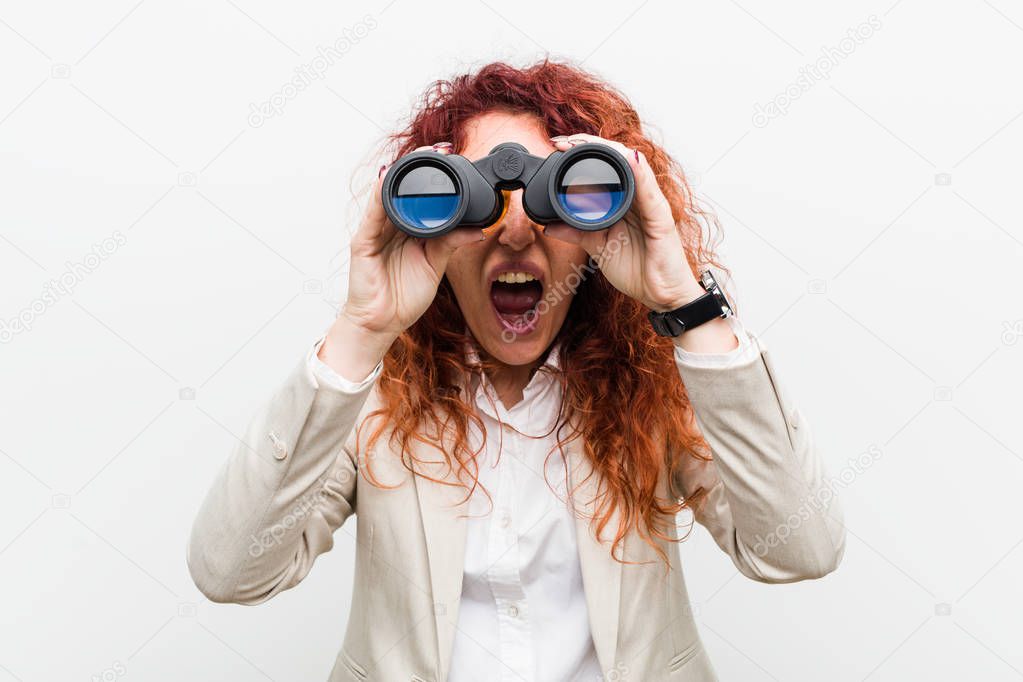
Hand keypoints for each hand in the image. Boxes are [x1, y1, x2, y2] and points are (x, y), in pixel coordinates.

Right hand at [319, 143, 482, 380]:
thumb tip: (478, 230)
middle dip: (420, 165)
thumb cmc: (404, 295)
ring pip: (388, 194)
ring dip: (402, 172)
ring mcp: (375, 231)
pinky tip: (387, 181)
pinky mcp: (362, 243)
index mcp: (409, 228)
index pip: (421, 195)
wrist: (382, 323)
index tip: (453, 156)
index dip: (436, 176)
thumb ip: (451, 244)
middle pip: (404, 188)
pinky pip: (372, 216)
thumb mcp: (435, 265)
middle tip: (442, 147)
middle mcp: (391, 224)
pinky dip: (379, 198)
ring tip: (420, 154)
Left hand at [543, 133, 704, 311]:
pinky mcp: (662, 218)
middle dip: (590, 145)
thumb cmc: (638, 270)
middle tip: (563, 141)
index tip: (557, 147)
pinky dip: (640, 173)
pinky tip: (629, 159)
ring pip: (633, 166)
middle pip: (617, 159)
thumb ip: (576, 233)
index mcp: (624, 201)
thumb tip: (548, 226)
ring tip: (585, 142)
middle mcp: (639, 197)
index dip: (582, 152)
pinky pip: (650, 191)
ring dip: (609, 151)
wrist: (661, 296)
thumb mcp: (598, 247)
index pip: (605, 167)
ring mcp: (651, 205)